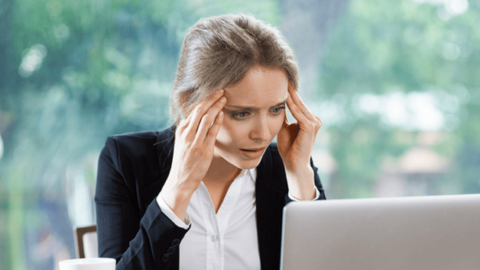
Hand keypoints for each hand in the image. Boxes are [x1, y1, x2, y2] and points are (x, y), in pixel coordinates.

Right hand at [160, 90, 225, 219]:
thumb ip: (190, 130)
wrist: (180, 180)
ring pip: (206, 118)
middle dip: (211, 98)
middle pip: (200, 110)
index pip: (193, 109)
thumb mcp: (183, 142)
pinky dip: (218, 121)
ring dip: (216, 106)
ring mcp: (195, 141)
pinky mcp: (203, 149)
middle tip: (221, 89)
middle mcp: (187, 133)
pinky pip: (212, 131)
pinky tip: (223, 114)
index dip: (204, 99)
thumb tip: (199, 118)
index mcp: (181, 129)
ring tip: (224, 98)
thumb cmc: (184, 161)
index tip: (213, 91)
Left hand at [277, 83, 321, 199]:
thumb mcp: (284, 127)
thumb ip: (283, 116)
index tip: (279, 80)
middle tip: (281, 75)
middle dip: (290, 89)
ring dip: (289, 95)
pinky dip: (291, 105)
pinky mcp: (310, 127)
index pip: (298, 102)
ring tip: (281, 83)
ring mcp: (314, 123)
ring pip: (299, 105)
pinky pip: (299, 113)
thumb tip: (275, 103)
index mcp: (309, 119)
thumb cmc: (289, 147)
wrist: (294, 164)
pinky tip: (283, 97)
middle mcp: (314, 119)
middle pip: (299, 101)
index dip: (289, 91)